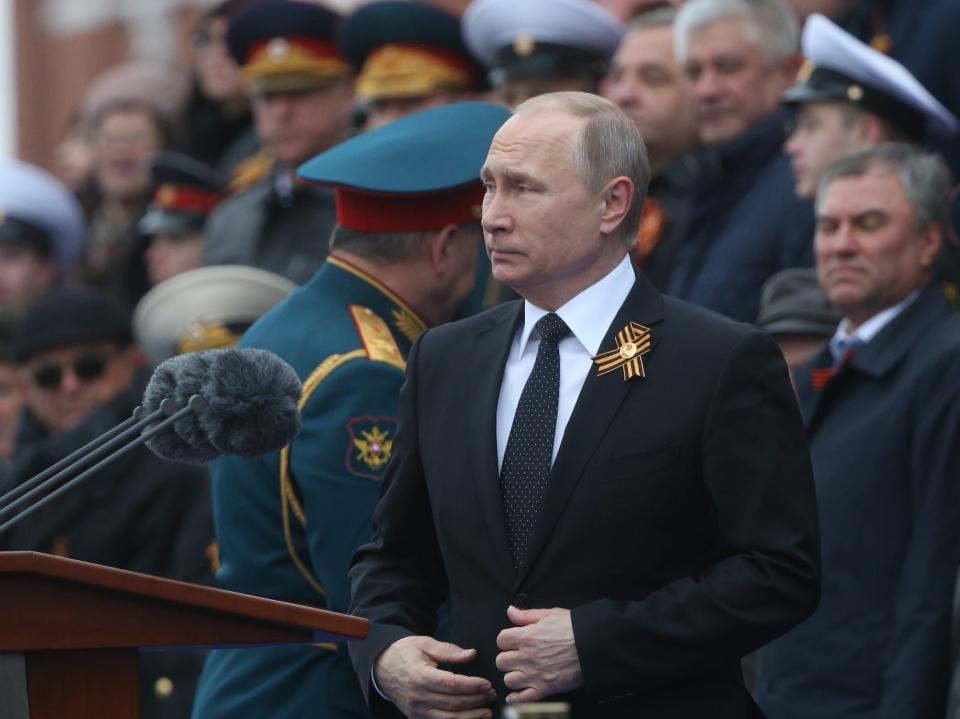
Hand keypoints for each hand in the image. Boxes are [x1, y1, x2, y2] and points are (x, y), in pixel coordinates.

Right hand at [374, 635, 496, 717]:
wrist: (381, 668)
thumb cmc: (404, 653)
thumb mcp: (424, 644)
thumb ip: (448, 650)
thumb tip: (471, 654)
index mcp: (419, 676)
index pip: (451, 685)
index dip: (471, 686)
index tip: (486, 683)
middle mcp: (418, 697)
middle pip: (453, 703)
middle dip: (476, 700)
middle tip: (492, 694)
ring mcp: (417, 711)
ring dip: (471, 717)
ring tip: (487, 711)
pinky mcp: (417, 718)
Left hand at [495, 605, 582, 703]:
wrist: (593, 646)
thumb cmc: (574, 629)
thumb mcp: (550, 614)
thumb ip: (527, 615)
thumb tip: (511, 611)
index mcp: (527, 637)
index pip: (501, 640)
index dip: (506, 640)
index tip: (512, 641)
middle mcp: (527, 657)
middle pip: (501, 661)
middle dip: (508, 657)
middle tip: (516, 656)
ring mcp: (535, 675)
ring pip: (509, 680)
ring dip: (513, 676)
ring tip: (521, 672)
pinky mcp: (545, 689)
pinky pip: (523, 699)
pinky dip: (516, 699)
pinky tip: (515, 696)